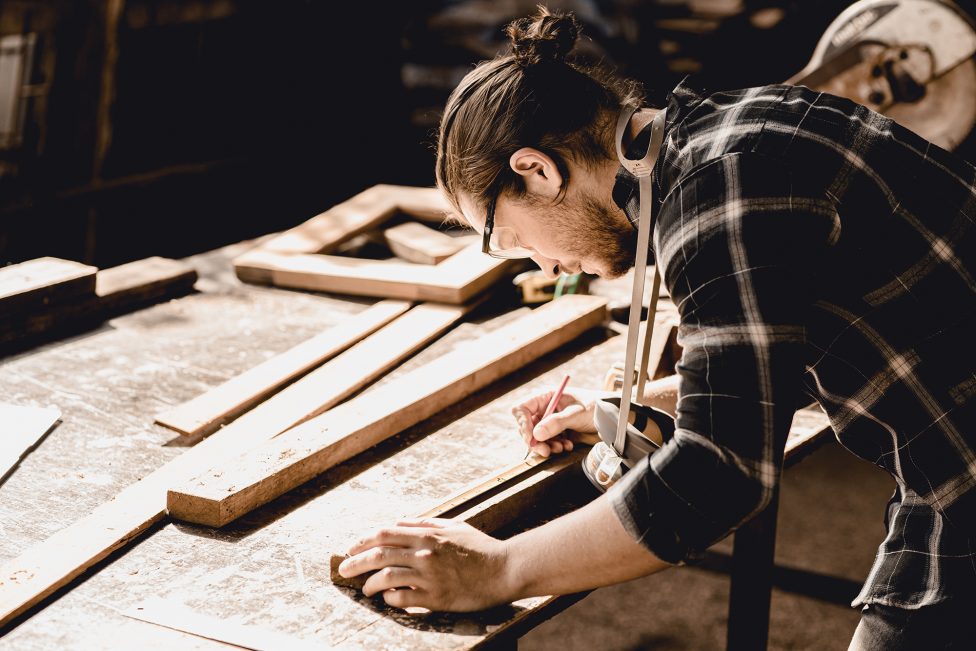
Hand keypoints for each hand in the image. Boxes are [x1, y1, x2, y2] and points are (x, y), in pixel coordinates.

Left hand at [338, 518, 515, 611]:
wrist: (504, 570)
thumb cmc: (480, 548)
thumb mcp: (453, 526)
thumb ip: (425, 523)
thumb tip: (399, 522)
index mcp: (427, 534)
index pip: (384, 534)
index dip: (363, 541)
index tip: (351, 548)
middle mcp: (424, 553)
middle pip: (379, 554)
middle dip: (355, 562)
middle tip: (343, 569)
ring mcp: (429, 575)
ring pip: (386, 576)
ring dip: (370, 583)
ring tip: (365, 589)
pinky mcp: (435, 597)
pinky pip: (403, 598)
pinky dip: (390, 598)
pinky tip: (387, 598)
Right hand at [511, 388, 595, 457]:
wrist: (611, 417)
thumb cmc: (596, 406)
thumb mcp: (576, 413)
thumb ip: (556, 422)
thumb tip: (536, 434)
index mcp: (546, 397)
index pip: (522, 409)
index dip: (523, 424)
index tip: (531, 438)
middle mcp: (546, 408)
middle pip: (527, 426)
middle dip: (536, 440)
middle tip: (545, 450)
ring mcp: (551, 421)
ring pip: (537, 437)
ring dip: (547, 445)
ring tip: (561, 448)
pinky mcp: (558, 432)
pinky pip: (548, 442)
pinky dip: (555, 447)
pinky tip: (567, 445)